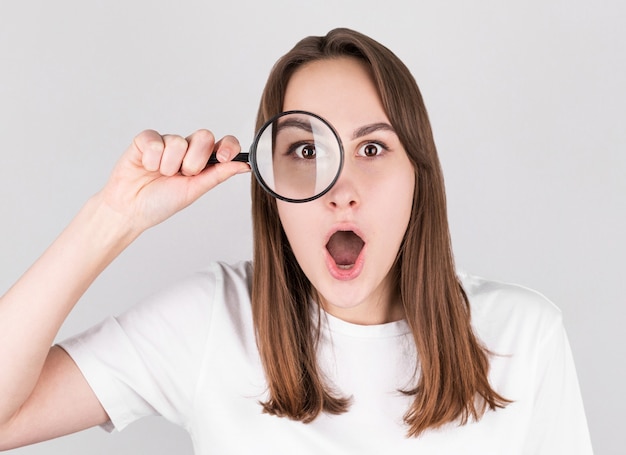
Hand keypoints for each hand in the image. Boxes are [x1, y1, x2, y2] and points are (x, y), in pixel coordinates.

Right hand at [100, 129, 249, 232]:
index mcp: (203, 161)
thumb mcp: (195, 190)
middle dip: (194, 161)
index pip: (224, 143)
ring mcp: (167, 142)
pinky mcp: (146, 140)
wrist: (130, 209)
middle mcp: (187, 149)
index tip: (224, 157)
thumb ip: (219, 174)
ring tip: (159, 175)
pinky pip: (155, 140)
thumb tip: (245, 166)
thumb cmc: (161, 202)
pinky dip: (151, 159)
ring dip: (169, 165)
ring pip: (178, 141)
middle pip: (205, 136)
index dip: (227, 146)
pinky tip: (146, 167)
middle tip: (182, 175)